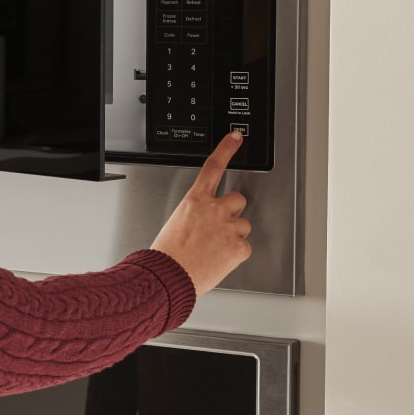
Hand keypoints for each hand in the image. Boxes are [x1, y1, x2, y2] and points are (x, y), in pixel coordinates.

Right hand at [149, 131, 251, 296]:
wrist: (169, 277)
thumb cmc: (169, 253)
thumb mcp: (177, 221)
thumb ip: (197, 213)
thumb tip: (207, 218)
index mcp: (195, 200)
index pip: (213, 166)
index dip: (226, 149)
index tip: (236, 138)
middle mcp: (215, 209)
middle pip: (237, 200)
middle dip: (231, 212)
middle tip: (218, 227)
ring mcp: (229, 228)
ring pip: (243, 225)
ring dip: (233, 234)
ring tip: (214, 248)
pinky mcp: (239, 247)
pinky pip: (244, 246)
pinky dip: (235, 253)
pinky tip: (220, 258)